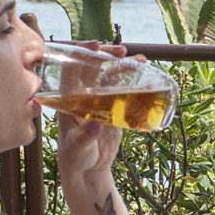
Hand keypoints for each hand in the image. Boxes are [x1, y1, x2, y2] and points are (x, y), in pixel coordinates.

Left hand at [49, 37, 128, 185]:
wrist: (88, 169)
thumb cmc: (75, 157)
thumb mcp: (77, 148)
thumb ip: (84, 137)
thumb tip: (95, 126)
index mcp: (68, 99)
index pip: (70, 69)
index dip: (81, 53)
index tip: (95, 45)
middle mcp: (83, 95)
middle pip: (93, 66)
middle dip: (107, 54)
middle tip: (122, 51)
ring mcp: (99, 100)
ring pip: (110, 75)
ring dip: (124, 64)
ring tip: (141, 59)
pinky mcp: (114, 108)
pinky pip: (123, 89)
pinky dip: (135, 81)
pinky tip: (147, 76)